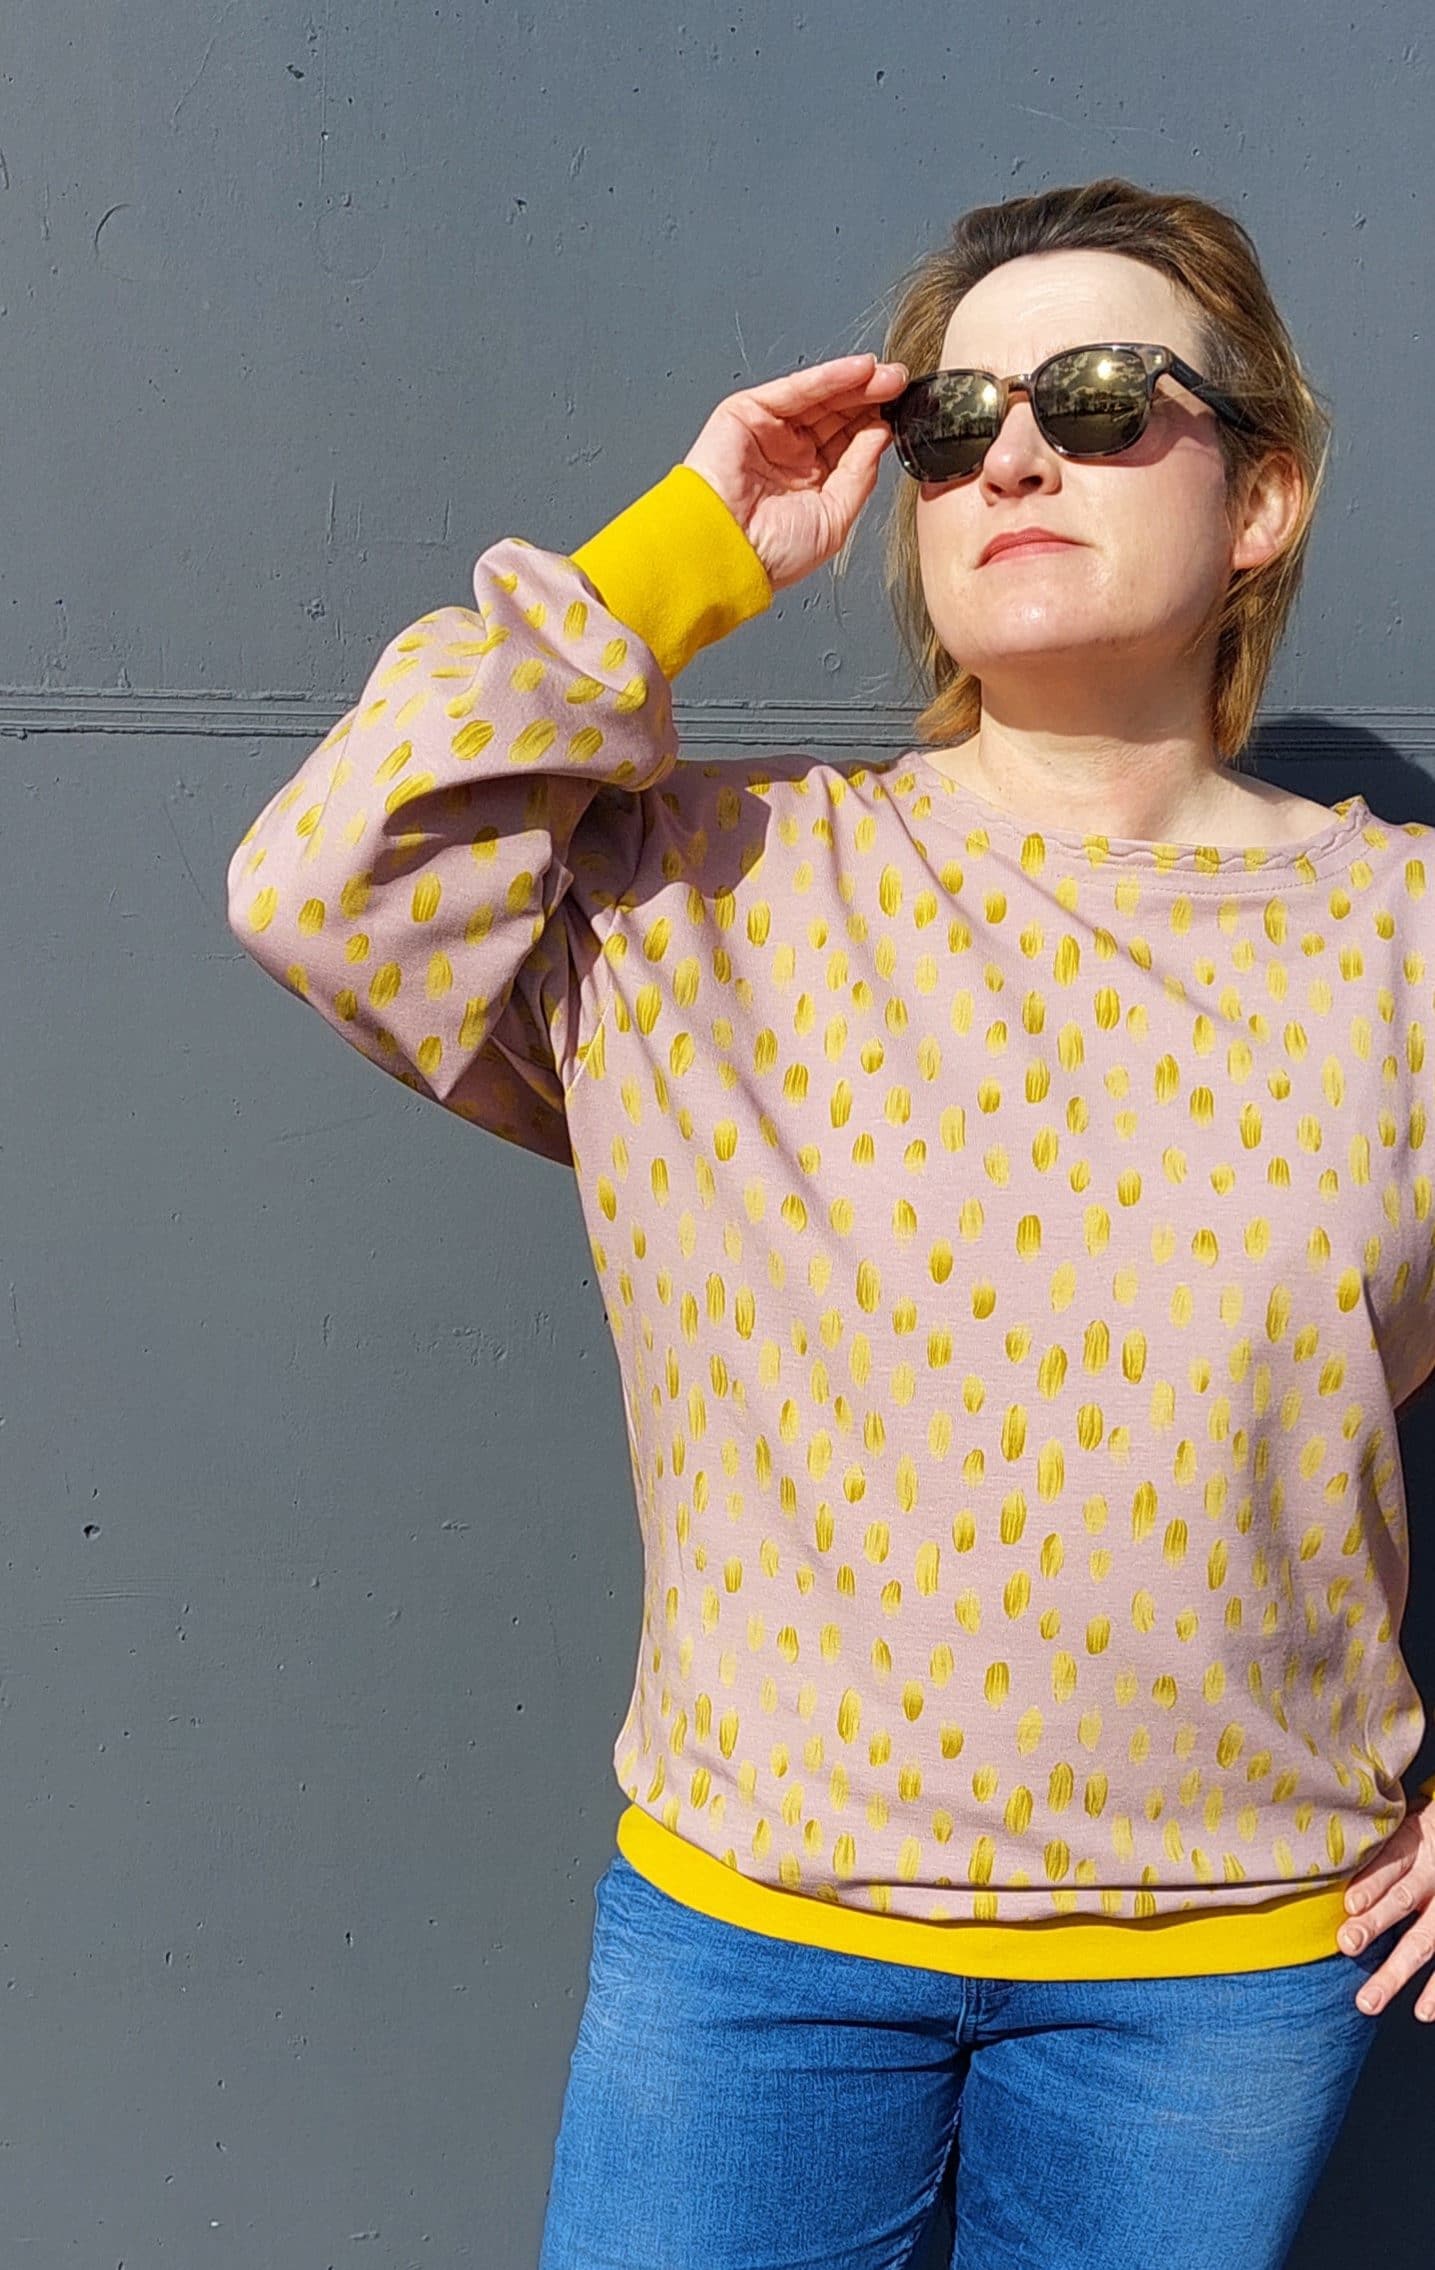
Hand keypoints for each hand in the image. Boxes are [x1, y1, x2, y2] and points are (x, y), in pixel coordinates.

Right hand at [682, 352, 907, 593]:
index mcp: (810, 483)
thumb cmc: (768, 554)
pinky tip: (859, 371)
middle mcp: (790, 455)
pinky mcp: (748, 413)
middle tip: (900, 384)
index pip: (849, 442)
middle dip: (871, 398)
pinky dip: (828, 377)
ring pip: (819, 398)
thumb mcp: (834, 518)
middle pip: (837, 415)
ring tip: (888, 376)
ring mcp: (770, 432)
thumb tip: (880, 436)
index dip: (876, 424)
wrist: (724, 554)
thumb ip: (859, 474)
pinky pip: (795, 389)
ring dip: (856, 383)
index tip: (904, 411)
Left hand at [1337, 1789, 1434, 2018]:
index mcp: (1414, 1843)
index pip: (1391, 1863)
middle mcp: (1432, 1874)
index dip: (1372, 1883)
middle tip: (1346, 1944)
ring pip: (1425, 1941)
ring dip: (1397, 1972)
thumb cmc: (1419, 1834)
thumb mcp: (1400, 1825)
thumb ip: (1371, 1843)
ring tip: (1368, 2001)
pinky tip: (1420, 2011)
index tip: (1350, 1904)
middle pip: (1403, 1901)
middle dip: (1375, 1925)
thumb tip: (1313, 1856)